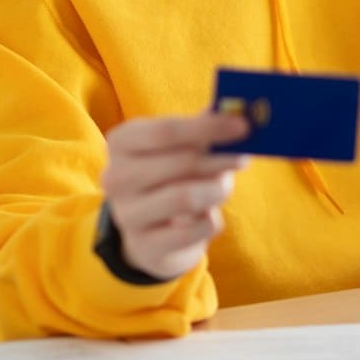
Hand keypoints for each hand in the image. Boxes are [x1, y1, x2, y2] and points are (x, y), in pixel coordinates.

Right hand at [100, 112, 250, 280]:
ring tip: (224, 186)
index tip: (243, 126)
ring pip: (186, 197)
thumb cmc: (169, 177)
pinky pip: (195, 229)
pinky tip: (207, 215)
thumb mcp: (178, 148)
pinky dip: (212, 220)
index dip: (209, 127)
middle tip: (241, 159)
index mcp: (121, 142)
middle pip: (181, 163)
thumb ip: (203, 130)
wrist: (148, 232)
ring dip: (217, 189)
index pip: (167, 131)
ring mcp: (127, 215)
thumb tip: (238, 113)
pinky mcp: (146, 246)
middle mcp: (116, 177)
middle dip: (220, 160)